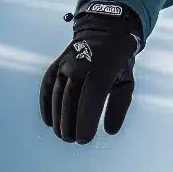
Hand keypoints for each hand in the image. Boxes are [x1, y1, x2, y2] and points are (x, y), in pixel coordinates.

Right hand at [40, 1, 140, 143]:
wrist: (104, 31)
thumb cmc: (118, 62)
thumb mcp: (126, 82)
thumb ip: (119, 107)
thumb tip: (109, 131)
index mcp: (103, 67)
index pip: (93, 96)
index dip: (86, 120)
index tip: (84, 140)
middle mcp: (81, 63)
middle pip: (71, 98)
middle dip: (70, 123)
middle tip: (73, 140)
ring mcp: (66, 62)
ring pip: (58, 94)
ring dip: (58, 118)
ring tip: (64, 136)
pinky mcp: (56, 65)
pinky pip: (47, 86)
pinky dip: (46, 105)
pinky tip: (49, 122)